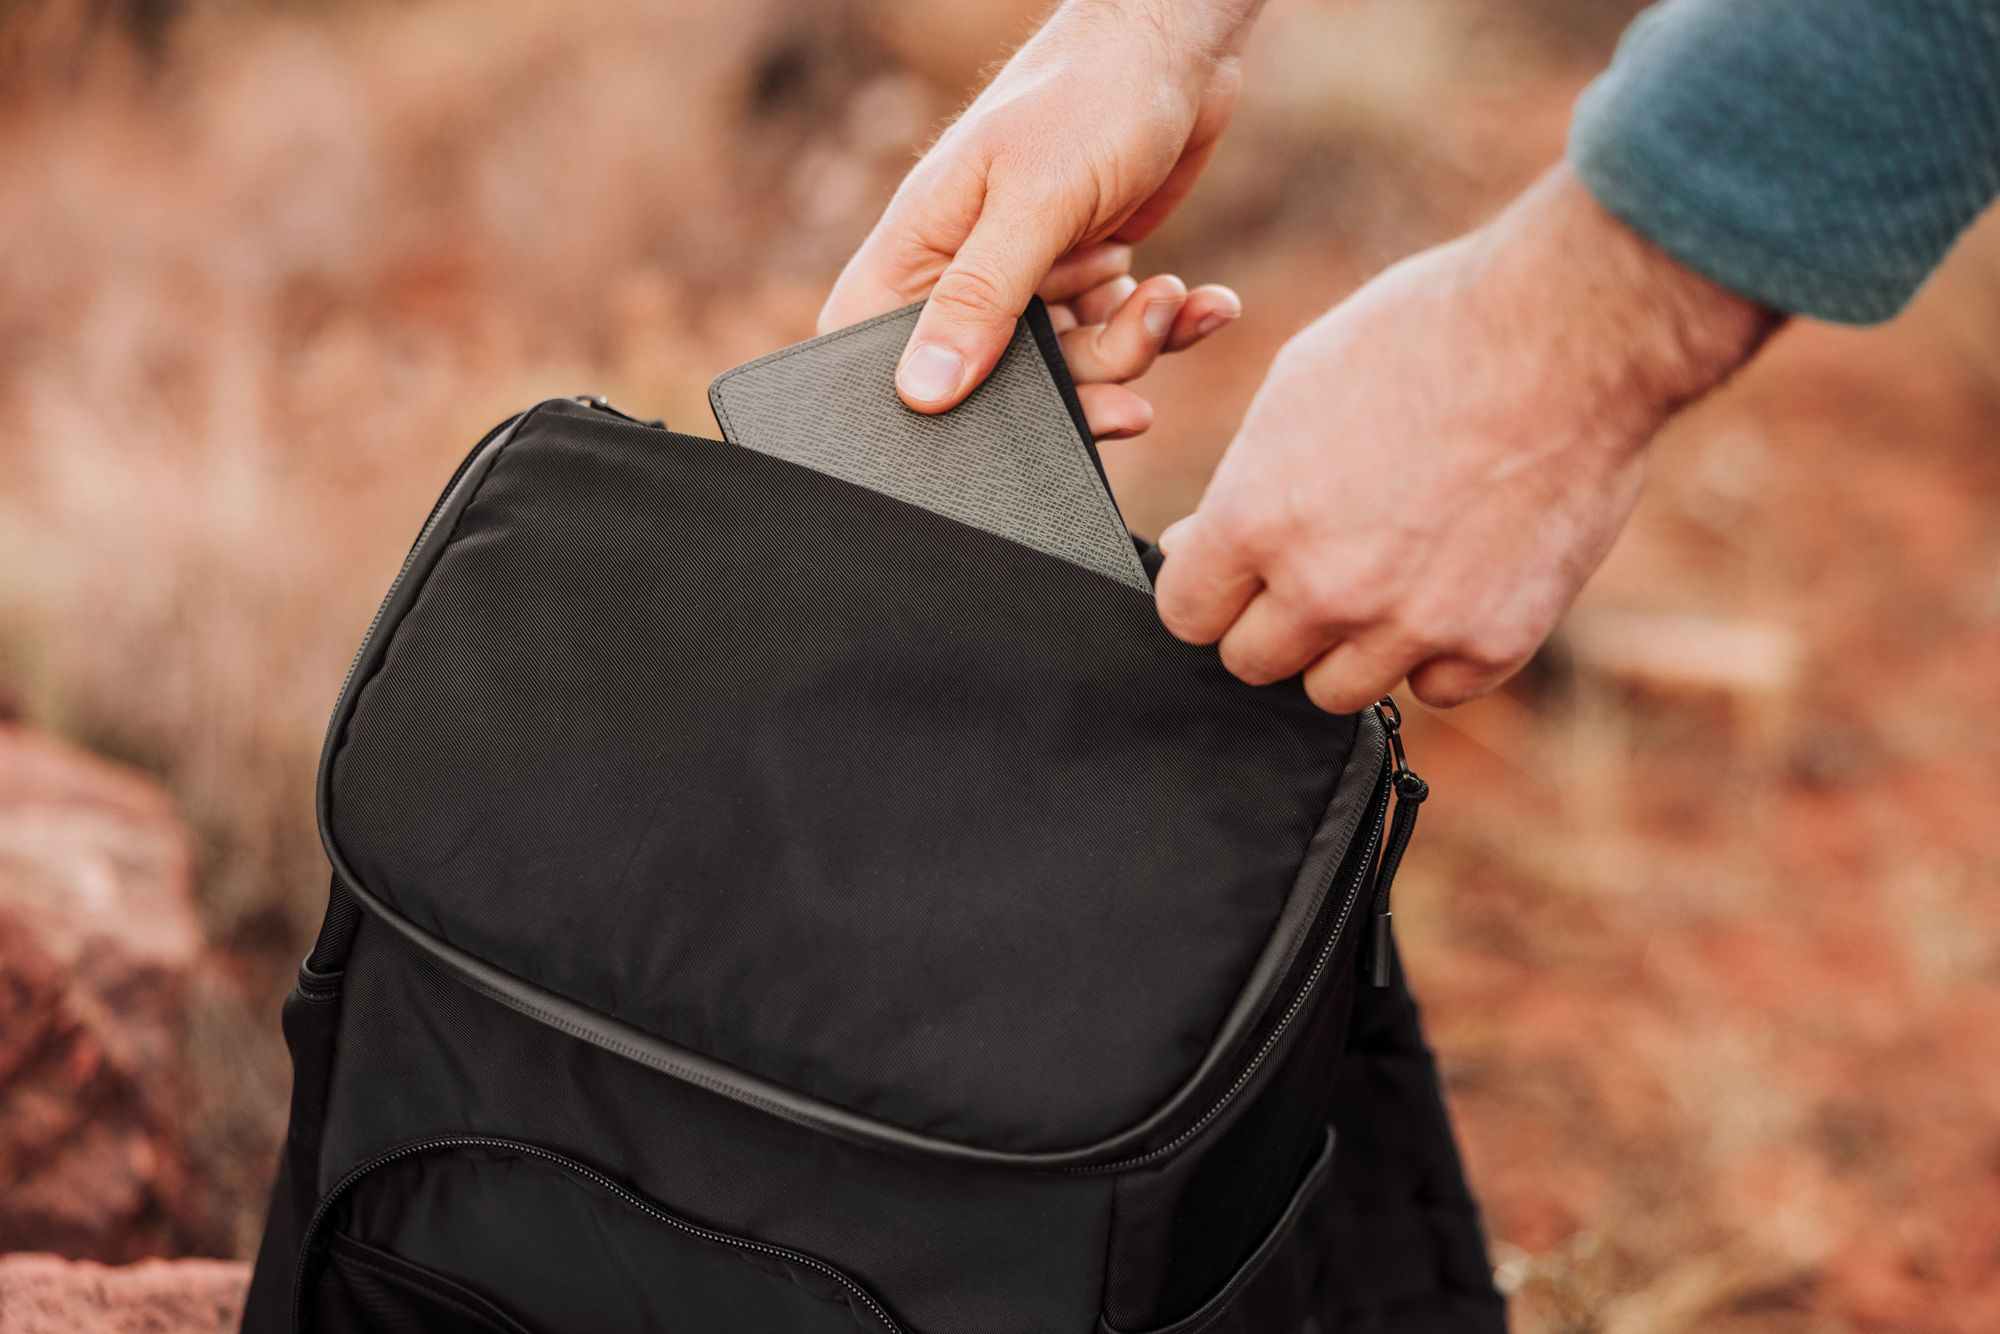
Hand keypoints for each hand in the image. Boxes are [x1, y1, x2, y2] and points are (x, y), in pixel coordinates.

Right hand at [820, 0, 1263, 431]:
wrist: (1181, 44)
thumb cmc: (1092, 94)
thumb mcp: (1034, 200)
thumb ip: (981, 298)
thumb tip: (921, 394)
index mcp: (922, 246)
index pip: (873, 347)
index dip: (912, 400)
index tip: (977, 427)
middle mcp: (969, 270)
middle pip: (992, 382)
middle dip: (1072, 386)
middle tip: (1128, 380)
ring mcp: (1032, 278)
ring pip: (1070, 368)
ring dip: (1131, 347)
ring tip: (1165, 298)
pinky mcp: (1090, 276)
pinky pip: (1120, 335)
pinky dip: (1166, 325)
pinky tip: (1203, 301)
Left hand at [1154, 166, 1780, 712]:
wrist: (1570, 331)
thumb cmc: (1427, 333)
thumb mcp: (1298, 388)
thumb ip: (1245, 488)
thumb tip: (1198, 546)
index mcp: (1256, 519)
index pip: (1186, 613)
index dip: (1210, 588)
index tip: (1236, 569)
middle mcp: (1323, 588)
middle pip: (1253, 661)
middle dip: (1274, 619)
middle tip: (1318, 566)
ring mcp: (1410, 626)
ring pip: (1336, 691)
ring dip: (1349, 646)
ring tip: (1388, 575)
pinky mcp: (1493, 643)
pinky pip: (1435, 688)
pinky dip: (1438, 652)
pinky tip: (1455, 587)